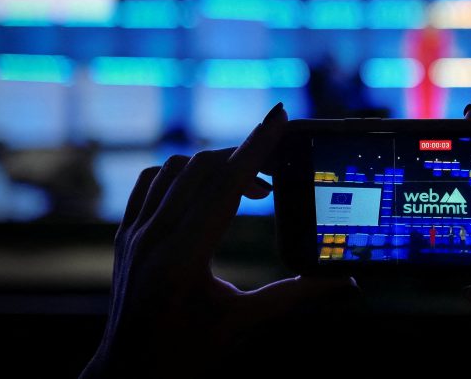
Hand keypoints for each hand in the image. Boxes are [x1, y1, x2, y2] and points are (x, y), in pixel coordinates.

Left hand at [81, 103, 354, 378]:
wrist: (126, 376)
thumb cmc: (184, 355)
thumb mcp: (241, 325)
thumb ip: (293, 296)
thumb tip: (344, 283)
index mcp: (183, 255)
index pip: (226, 184)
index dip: (258, 147)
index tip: (279, 117)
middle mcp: (154, 235)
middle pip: (204, 167)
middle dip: (245, 159)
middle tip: (274, 181)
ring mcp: (135, 232)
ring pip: (176, 168)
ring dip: (215, 166)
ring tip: (245, 192)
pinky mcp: (126, 235)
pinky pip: (151, 181)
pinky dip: (181, 174)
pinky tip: (201, 193)